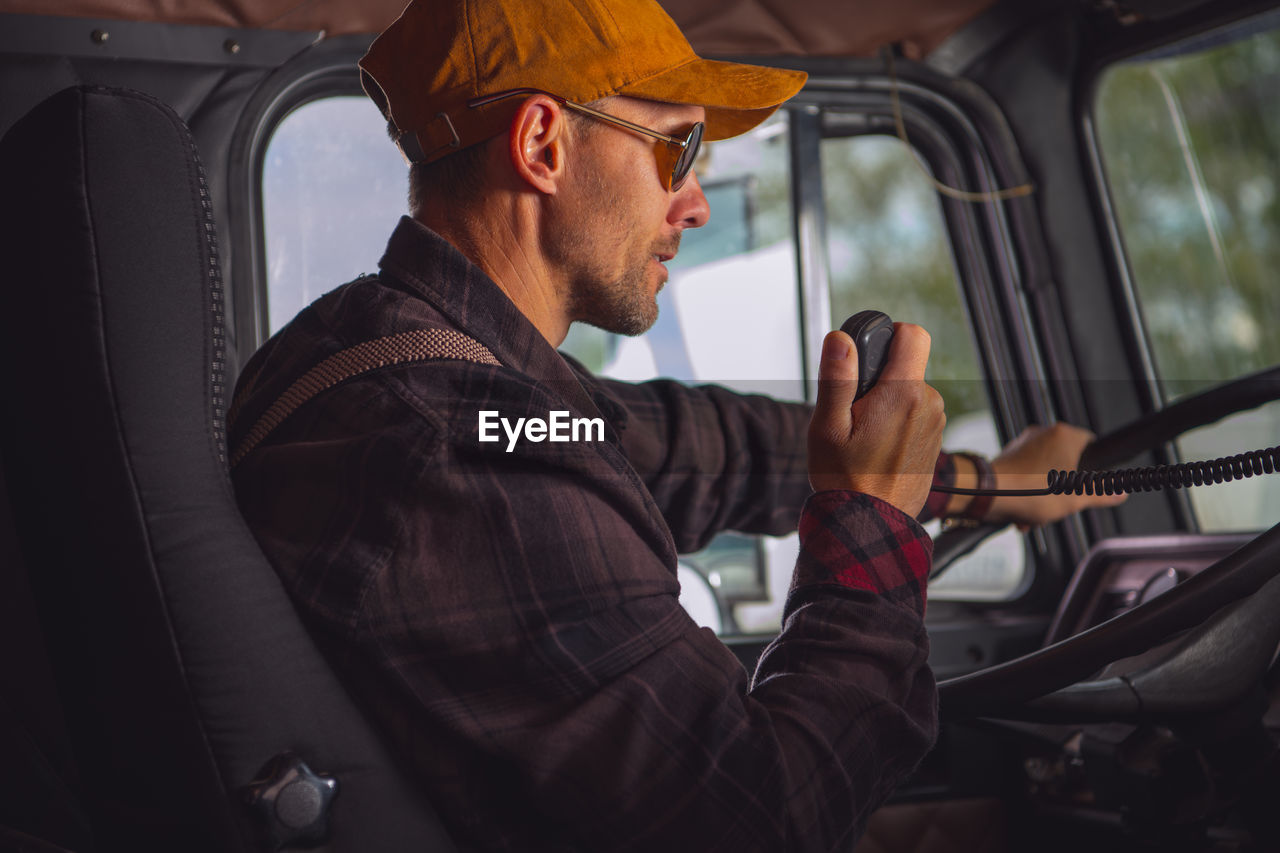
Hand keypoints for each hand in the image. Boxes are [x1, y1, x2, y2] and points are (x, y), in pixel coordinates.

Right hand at [808, 323, 945, 517]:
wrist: (870, 525)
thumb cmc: (845, 480)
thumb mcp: (828, 427)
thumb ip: (837, 378)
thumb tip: (840, 338)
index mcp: (904, 395)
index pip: (913, 334)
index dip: (890, 334)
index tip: (868, 356)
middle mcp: (929, 405)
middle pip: (906, 366)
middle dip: (880, 379)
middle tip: (854, 413)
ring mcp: (936, 423)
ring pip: (910, 391)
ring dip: (888, 403)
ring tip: (864, 436)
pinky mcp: (935, 440)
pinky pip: (916, 414)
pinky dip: (897, 421)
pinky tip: (878, 448)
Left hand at [985, 422, 1126, 527]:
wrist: (987, 494)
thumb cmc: (1030, 492)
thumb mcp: (1075, 499)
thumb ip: (1101, 494)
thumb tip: (1119, 493)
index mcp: (1064, 435)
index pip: (1091, 443)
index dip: (1095, 466)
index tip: (1092, 482)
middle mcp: (1043, 433)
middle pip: (1067, 462)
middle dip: (1063, 489)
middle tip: (1060, 505)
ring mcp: (1023, 443)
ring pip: (1045, 472)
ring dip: (1044, 496)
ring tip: (1038, 515)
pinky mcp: (1008, 456)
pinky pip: (1026, 475)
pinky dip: (1027, 494)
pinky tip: (1024, 513)